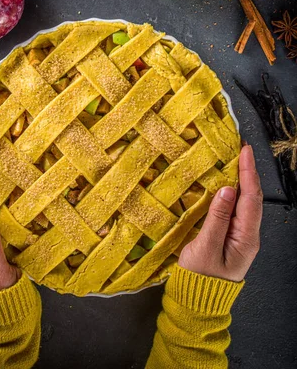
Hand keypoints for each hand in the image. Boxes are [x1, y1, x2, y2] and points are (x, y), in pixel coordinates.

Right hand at [179, 145, 262, 281]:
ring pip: (245, 202)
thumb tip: (226, 189)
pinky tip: (226, 182)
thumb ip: (217, 218)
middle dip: (248, 172)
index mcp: (246, 238)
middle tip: (241, 148)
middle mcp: (248, 235)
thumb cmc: (199, 278)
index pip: (251, 198)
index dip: (248, 173)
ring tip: (235, 159)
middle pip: (252, 198)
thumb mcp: (205, 247)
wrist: (197, 301)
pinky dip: (233, 191)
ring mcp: (240, 235)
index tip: (244, 151)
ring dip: (242, 180)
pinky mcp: (229, 236)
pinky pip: (235, 209)